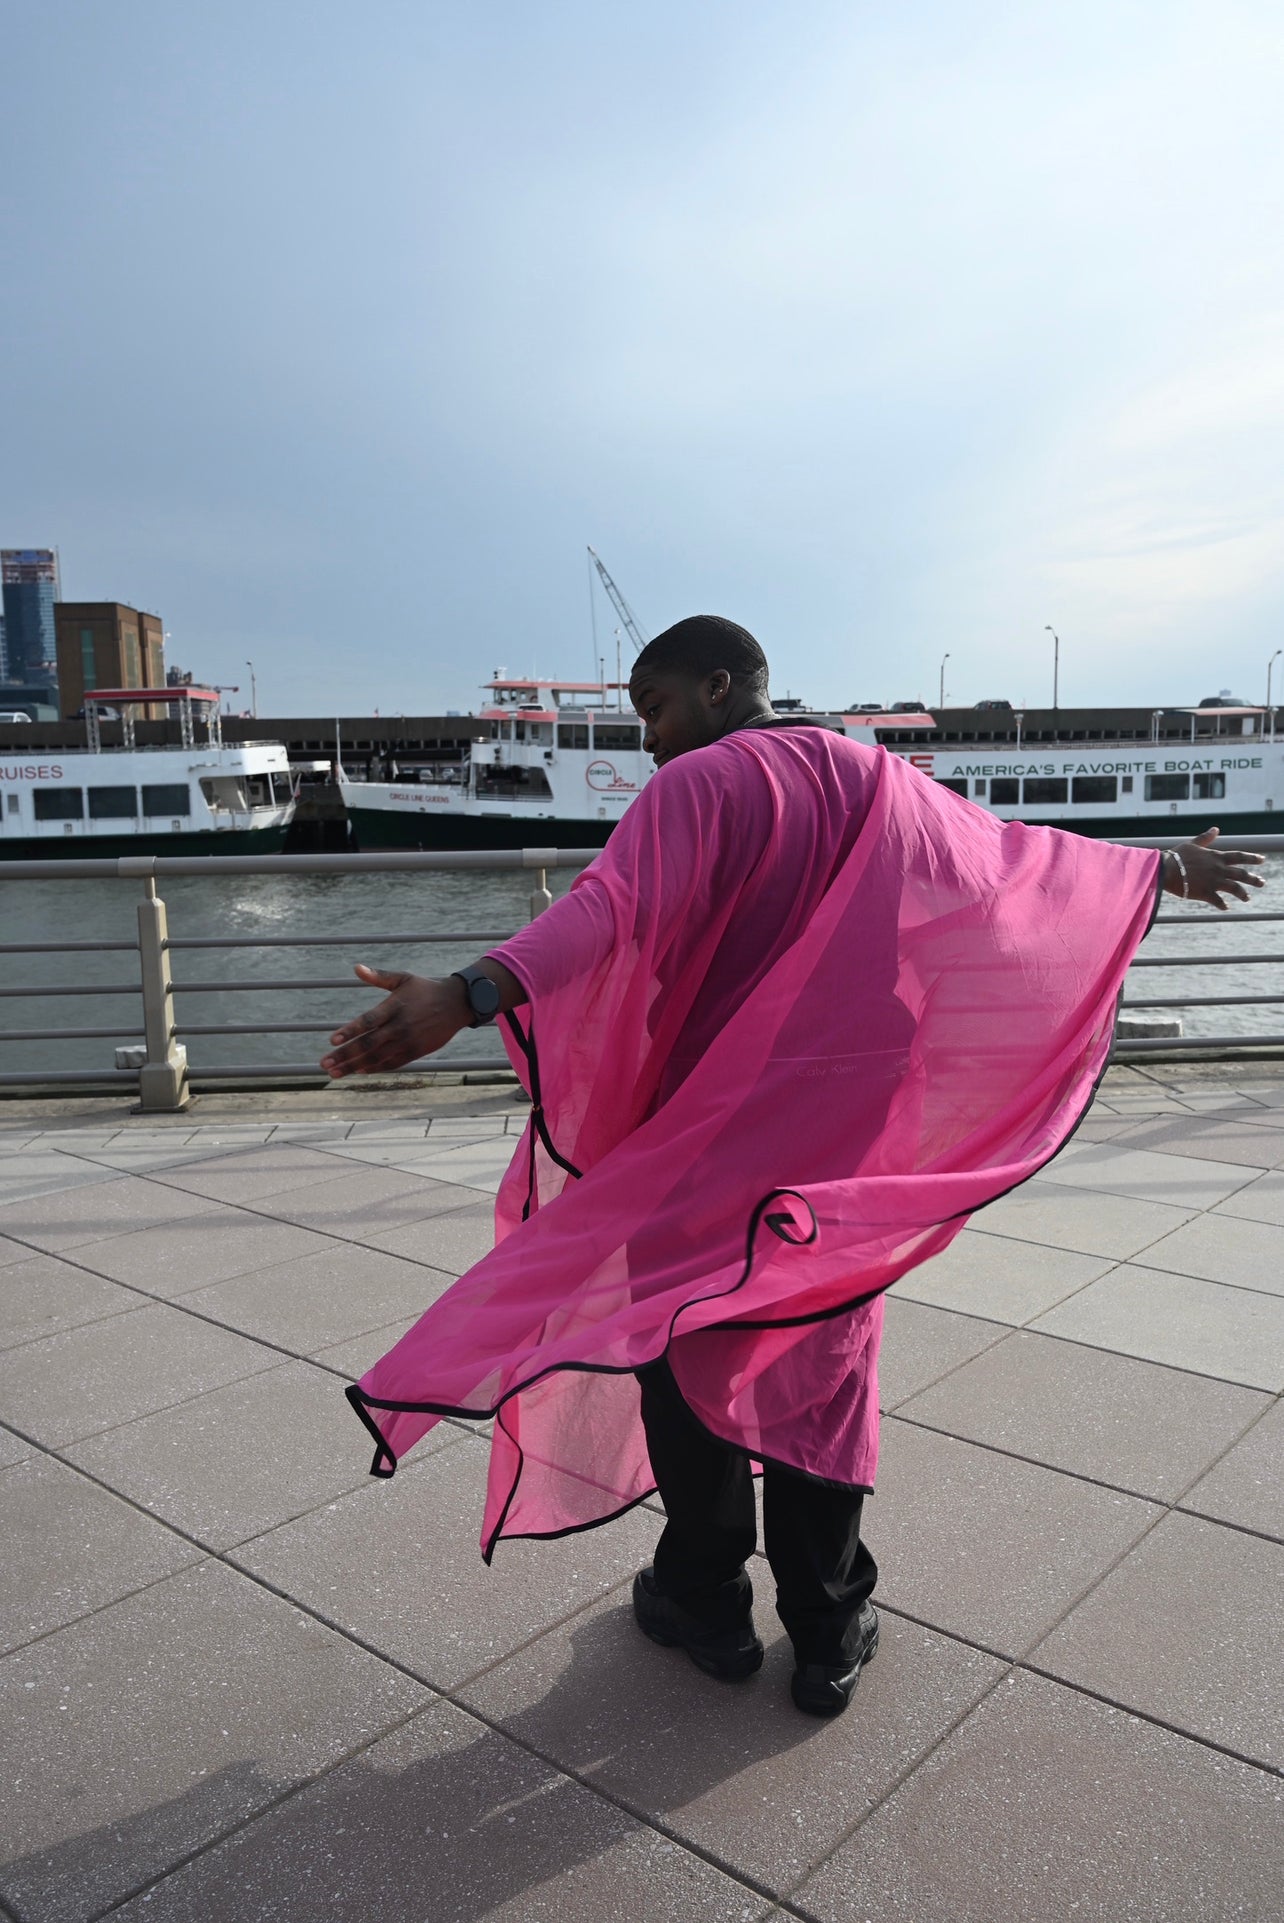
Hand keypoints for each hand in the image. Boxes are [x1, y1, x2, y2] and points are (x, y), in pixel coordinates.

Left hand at [321, 965, 469, 1077]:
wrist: (457, 1003)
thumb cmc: (425, 989)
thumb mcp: (403, 978)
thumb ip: (378, 976)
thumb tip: (356, 968)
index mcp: (395, 1006)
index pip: (368, 1021)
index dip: (350, 1031)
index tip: (332, 1040)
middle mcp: (400, 1026)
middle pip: (368, 1044)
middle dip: (345, 1055)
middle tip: (324, 1064)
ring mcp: (409, 1041)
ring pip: (377, 1057)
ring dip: (354, 1066)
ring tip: (334, 1073)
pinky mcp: (417, 1051)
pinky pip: (392, 1063)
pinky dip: (375, 1068)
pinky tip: (360, 1071)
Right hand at [1167, 828, 1266, 909]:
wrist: (1166, 869)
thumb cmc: (1176, 856)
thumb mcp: (1192, 844)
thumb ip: (1206, 838)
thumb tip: (1216, 829)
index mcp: (1216, 857)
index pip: (1239, 856)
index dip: (1252, 858)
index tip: (1262, 860)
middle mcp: (1219, 869)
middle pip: (1242, 874)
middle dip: (1254, 879)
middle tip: (1262, 883)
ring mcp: (1214, 882)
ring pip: (1235, 888)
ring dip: (1243, 894)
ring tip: (1248, 898)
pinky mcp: (1206, 893)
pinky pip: (1218, 901)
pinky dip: (1223, 905)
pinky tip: (1226, 908)